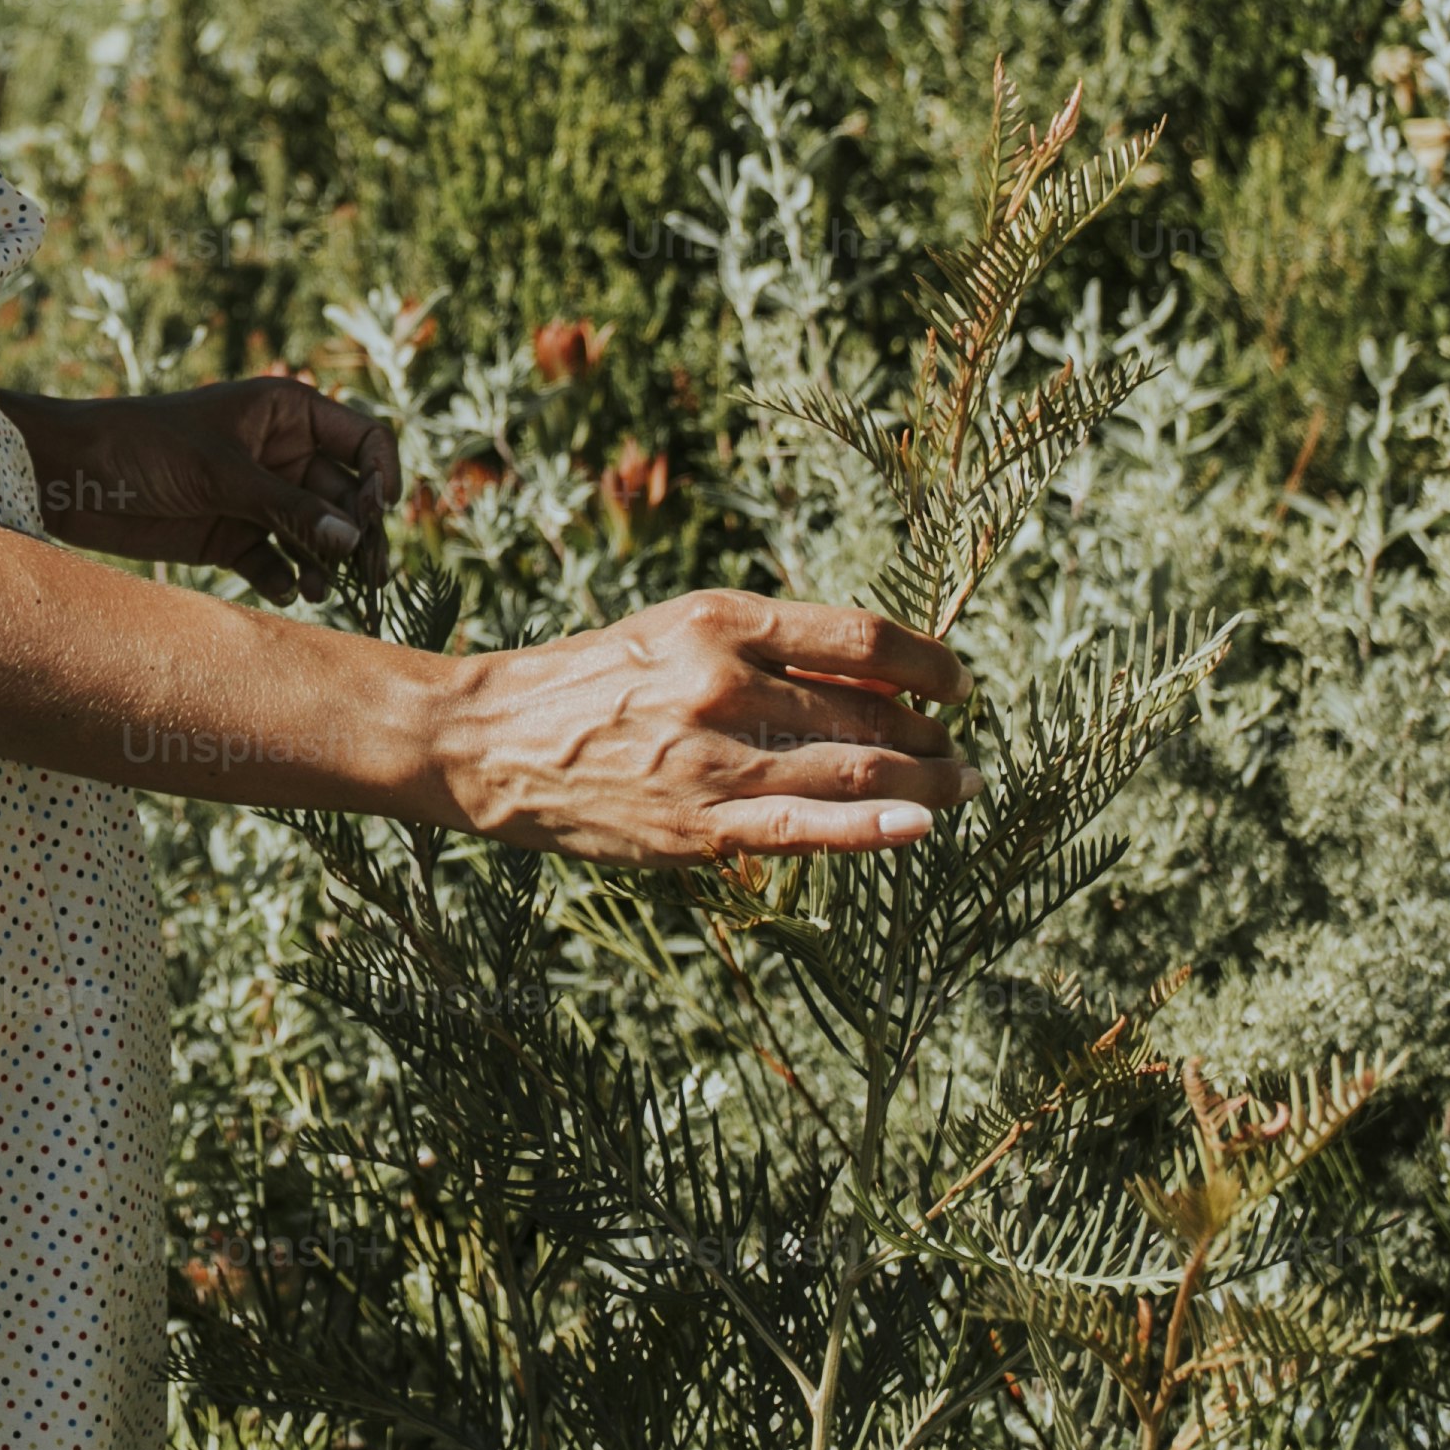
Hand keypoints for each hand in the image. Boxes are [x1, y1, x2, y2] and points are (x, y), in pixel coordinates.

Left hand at [5, 374, 401, 602]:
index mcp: (287, 412)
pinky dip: (284, 579)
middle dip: (358, 536)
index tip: (377, 514)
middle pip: (345, 497)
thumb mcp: (220, 473)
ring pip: (315, 536)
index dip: (381, 475)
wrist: (70, 476)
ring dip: (325, 564)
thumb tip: (353, 538)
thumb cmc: (143, 445)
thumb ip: (288, 507)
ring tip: (319, 590)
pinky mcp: (230, 535)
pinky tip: (280, 591)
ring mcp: (257, 497)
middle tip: (369, 577)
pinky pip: (276, 562)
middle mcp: (280, 454)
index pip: (363, 439)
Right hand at [439, 591, 971, 864]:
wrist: (492, 740)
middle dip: (930, 733)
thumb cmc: (594, 681)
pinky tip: (920, 826)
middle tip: (954, 746)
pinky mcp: (697, 826)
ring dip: (926, 781)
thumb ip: (771, 652)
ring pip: (856, 769)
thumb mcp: (678, 633)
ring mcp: (712, 758)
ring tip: (958, 786)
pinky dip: (875, 828)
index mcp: (720, 619)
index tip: (958, 680)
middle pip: (870, 709)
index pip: (861, 636)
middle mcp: (723, 682)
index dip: (929, 661)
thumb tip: (882, 682)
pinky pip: (807, 830)